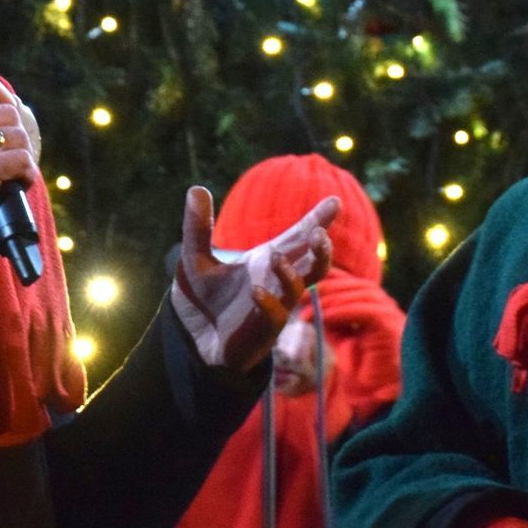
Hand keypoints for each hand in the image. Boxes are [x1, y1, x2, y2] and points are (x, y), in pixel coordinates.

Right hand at [0, 71, 37, 217]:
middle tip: (13, 151)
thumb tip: (6, 102)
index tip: (9, 110)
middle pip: (7, 111)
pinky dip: (27, 173)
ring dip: (24, 154)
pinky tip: (19, 181)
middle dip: (17, 133)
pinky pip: (21, 161)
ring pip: (17, 136)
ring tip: (13, 169)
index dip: (4, 93)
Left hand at [170, 187, 336, 372]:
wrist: (192, 338)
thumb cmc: (204, 297)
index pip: (298, 237)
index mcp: (267, 260)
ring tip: (276, 255)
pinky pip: (275, 317)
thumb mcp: (194, 257)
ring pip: (298, 290)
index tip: (335, 202)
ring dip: (291, 273)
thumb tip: (196, 188)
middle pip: (313, 264)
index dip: (317, 220)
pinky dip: (269, 302)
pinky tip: (256, 291)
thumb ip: (198, 227)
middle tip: (319, 233)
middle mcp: (276, 282)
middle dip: (321, 250)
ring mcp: (273, 307)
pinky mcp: (261, 332)